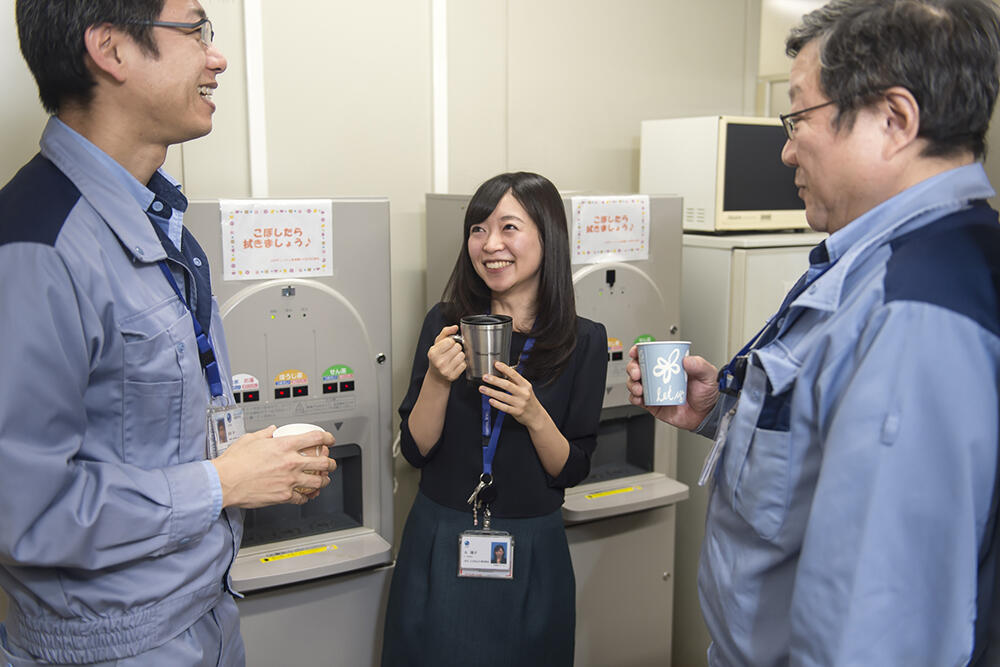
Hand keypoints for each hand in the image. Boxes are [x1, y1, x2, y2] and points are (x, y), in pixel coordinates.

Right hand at [211, 425, 335, 507]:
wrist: (223, 483)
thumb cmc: (234, 463)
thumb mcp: (250, 440)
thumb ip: (265, 434)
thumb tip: (272, 430)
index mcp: (284, 446)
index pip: (315, 438)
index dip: (327, 438)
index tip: (329, 440)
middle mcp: (290, 463)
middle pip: (323, 462)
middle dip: (331, 463)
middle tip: (331, 463)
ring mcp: (289, 481)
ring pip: (317, 482)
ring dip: (324, 481)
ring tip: (323, 480)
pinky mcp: (283, 496)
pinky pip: (302, 498)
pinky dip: (307, 497)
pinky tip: (306, 495)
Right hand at [426, 325, 465, 384]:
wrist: (436, 375)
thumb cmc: (437, 356)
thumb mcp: (438, 343)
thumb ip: (446, 332)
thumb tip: (455, 327)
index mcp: (433, 353)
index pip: (450, 341)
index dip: (451, 342)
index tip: (447, 345)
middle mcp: (439, 362)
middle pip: (458, 347)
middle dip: (456, 348)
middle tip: (451, 352)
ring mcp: (446, 370)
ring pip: (462, 355)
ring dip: (460, 355)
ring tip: (453, 358)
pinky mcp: (453, 376)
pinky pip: (464, 364)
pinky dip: (461, 363)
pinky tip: (455, 365)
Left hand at [479, 361, 546, 430]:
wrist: (536, 416)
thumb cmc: (529, 400)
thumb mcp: (525, 389)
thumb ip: (515, 381)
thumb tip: (502, 371)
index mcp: (526, 385)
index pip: (514, 375)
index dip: (505, 369)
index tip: (496, 364)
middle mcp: (524, 393)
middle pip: (507, 385)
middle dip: (494, 380)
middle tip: (485, 377)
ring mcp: (520, 403)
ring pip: (503, 396)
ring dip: (491, 392)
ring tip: (482, 388)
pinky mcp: (517, 412)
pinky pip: (505, 407)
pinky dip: (497, 404)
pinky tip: (490, 400)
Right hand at [625, 345, 719, 429]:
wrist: (706, 415)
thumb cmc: (707, 393)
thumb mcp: (707, 375)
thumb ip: (699, 365)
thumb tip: (686, 360)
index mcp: (669, 365)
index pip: (650, 354)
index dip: (639, 351)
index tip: (636, 352)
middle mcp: (659, 376)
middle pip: (638, 367)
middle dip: (632, 368)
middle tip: (637, 373)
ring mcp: (654, 390)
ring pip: (634, 383)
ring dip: (632, 384)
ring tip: (640, 389)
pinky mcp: (652, 404)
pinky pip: (637, 399)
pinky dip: (634, 398)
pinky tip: (639, 398)